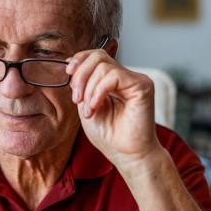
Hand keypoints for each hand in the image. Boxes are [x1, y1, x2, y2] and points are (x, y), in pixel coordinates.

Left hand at [66, 48, 161, 174]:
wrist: (127, 155)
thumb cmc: (109, 135)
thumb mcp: (87, 105)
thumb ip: (82, 85)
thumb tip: (71, 64)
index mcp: (112, 80)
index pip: (96, 55)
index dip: (79, 59)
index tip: (68, 74)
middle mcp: (126, 76)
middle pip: (98, 56)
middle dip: (81, 75)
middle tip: (76, 98)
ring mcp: (135, 79)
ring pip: (104, 66)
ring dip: (89, 89)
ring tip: (88, 110)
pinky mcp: (143, 85)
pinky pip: (114, 76)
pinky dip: (99, 91)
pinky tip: (95, 107)